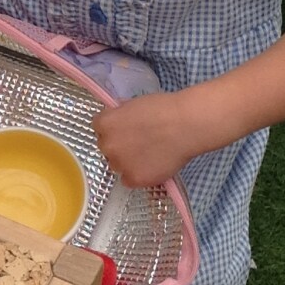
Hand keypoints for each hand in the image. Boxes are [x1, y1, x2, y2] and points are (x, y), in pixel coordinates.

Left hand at [93, 87, 215, 187]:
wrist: (186, 125)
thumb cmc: (163, 109)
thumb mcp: (134, 104)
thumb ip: (120, 115)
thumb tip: (119, 120)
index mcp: (104, 123)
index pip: (99, 127)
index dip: (114, 128)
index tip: (127, 128)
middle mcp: (107, 145)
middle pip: (107, 147)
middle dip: (119, 145)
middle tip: (139, 143)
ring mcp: (120, 164)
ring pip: (117, 165)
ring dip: (127, 162)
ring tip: (149, 155)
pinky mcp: (134, 179)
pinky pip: (129, 180)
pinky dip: (139, 176)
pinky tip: (152, 167)